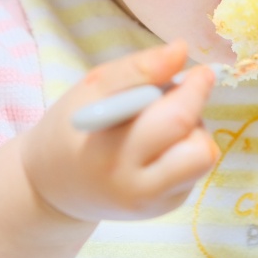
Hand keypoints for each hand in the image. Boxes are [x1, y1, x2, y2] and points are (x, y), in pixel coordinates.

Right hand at [20, 41, 219, 222]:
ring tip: (162, 121)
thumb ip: (137, 69)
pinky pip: (195, 170)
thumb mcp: (93, 88)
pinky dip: (185, 149)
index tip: (200, 70)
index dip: (195, 91)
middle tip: (187, 87)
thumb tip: (182, 50)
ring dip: (194, 131)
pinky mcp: (166, 208)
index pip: (173, 120)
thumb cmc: (76, 126)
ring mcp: (152, 203)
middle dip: (197, 109)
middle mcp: (133, 186)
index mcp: (109, 152)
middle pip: (197, 146)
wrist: (55, 184)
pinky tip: (160, 144)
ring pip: (202, 158)